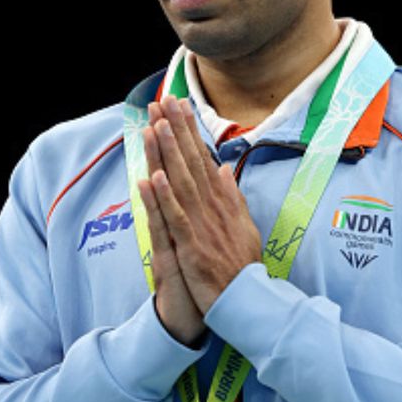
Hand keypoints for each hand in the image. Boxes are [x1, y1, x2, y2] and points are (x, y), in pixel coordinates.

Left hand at [139, 95, 262, 315]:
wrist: (247, 301)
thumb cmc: (241, 265)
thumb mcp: (242, 226)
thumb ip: (232, 197)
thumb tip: (225, 170)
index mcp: (222, 201)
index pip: (202, 158)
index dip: (189, 130)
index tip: (179, 104)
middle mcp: (213, 208)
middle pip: (191, 162)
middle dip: (177, 130)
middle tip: (164, 100)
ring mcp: (202, 225)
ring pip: (182, 183)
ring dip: (169, 154)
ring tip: (157, 126)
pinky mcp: (192, 246)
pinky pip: (176, 218)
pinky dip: (165, 198)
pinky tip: (154, 177)